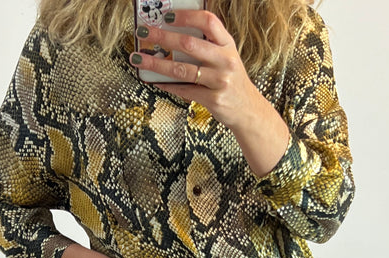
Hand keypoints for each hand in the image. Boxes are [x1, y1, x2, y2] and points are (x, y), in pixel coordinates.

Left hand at [129, 9, 262, 130]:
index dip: (186, 16)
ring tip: (139, 59)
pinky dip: (167, 85)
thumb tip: (172, 36)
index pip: (207, 21)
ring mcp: (220, 81)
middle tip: (143, 34)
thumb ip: (207, 46)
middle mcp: (225, 60)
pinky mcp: (214, 99)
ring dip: (156, 64)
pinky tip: (155, 81)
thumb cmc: (231, 81)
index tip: (166, 16)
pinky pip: (184, 90)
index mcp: (227, 45)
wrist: (249, 110)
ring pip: (182, 70)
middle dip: (161, 37)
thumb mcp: (226, 58)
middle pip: (189, 44)